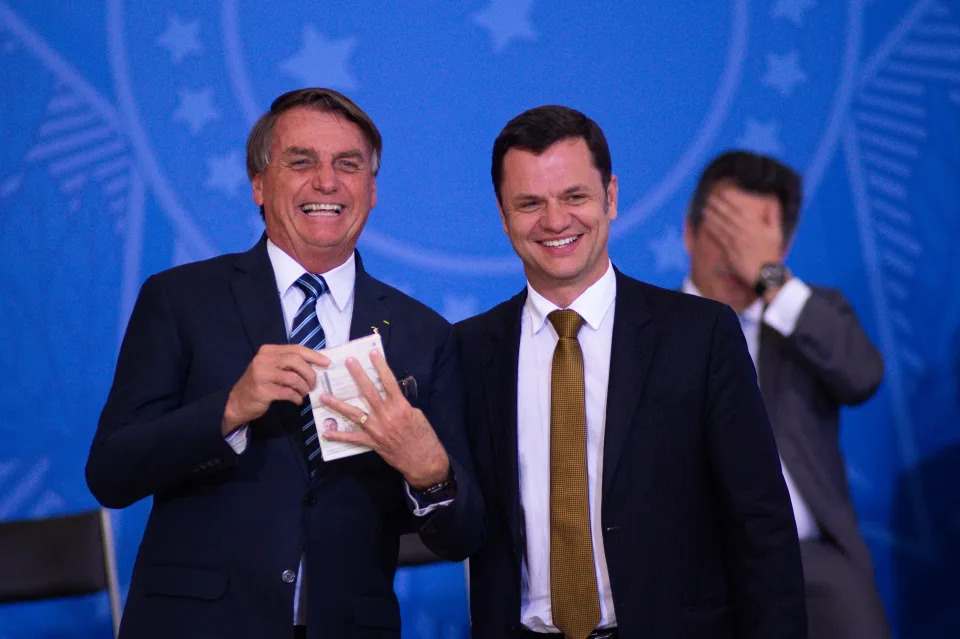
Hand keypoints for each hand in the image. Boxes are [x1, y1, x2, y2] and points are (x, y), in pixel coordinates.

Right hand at [222, 344, 329, 434]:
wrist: (238, 402)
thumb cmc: (260, 384)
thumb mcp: (272, 368)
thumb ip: (288, 363)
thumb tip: (316, 364)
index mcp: (268, 351)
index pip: (295, 349)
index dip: (313, 355)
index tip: (326, 362)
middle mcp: (263, 359)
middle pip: (296, 361)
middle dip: (310, 373)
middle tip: (314, 384)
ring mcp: (261, 375)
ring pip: (293, 377)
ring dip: (303, 387)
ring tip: (304, 393)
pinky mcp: (262, 390)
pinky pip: (288, 392)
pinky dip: (297, 397)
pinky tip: (297, 400)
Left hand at [319, 350, 449, 488]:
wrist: (424, 461)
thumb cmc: (424, 437)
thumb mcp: (417, 415)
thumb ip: (401, 406)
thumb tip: (389, 399)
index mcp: (401, 406)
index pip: (389, 382)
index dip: (381, 366)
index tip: (373, 353)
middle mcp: (386, 415)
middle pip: (369, 392)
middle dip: (357, 375)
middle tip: (348, 362)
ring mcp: (377, 429)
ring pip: (354, 413)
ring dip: (337, 404)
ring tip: (324, 396)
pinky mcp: (372, 443)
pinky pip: (352, 438)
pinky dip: (339, 435)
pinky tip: (326, 432)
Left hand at [701, 191, 782, 285]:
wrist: (764, 273)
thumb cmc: (771, 253)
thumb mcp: (776, 233)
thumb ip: (773, 215)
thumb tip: (773, 199)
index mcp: (754, 226)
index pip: (740, 209)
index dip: (731, 200)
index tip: (723, 192)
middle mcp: (743, 232)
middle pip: (727, 216)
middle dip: (717, 206)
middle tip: (709, 198)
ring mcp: (734, 242)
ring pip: (721, 225)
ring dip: (712, 216)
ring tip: (705, 208)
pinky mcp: (729, 251)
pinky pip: (718, 238)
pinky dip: (712, 230)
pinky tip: (706, 224)